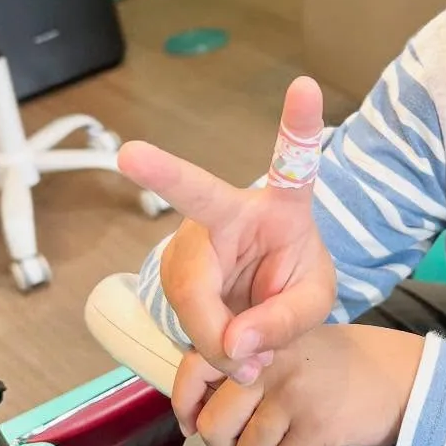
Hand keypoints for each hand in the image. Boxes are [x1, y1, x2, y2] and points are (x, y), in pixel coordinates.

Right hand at [118, 77, 335, 383]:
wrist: (262, 304)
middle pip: (200, 212)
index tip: (305, 84)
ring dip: (222, 342)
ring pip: (194, 300)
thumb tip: (234, 341)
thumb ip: (286, 320)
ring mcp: (194, 245)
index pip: (292, 164)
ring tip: (253, 355)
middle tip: (131, 155)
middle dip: (167, 187)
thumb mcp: (313, 303)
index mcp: (281, 206)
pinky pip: (184, 324)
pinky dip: (210, 354)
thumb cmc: (293, 281)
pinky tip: (233, 361)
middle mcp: (228, 214)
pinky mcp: (175, 277)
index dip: (298, 125)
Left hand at [173, 322, 424, 445]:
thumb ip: (250, 370)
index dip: (184, 405)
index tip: (193, 426)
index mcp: (259, 343)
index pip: (195, 369)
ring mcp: (293, 393)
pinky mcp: (316, 423)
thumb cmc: (341, 370)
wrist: (402, 377)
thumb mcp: (291, 352)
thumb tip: (199, 413)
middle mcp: (269, 364)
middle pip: (212, 426)